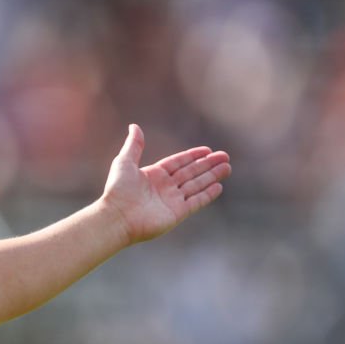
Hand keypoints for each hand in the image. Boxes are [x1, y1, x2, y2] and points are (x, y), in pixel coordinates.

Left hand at [100, 124, 230, 244]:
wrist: (117, 217)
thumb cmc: (118, 190)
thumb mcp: (124, 162)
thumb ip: (134, 145)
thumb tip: (134, 126)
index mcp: (154, 175)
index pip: (178, 163)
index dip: (193, 156)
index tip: (207, 150)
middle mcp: (164, 187)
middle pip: (191, 173)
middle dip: (208, 164)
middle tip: (225, 157)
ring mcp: (172, 201)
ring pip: (196, 185)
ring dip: (212, 176)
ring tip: (227, 168)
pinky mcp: (177, 213)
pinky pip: (196, 202)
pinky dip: (207, 194)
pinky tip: (218, 186)